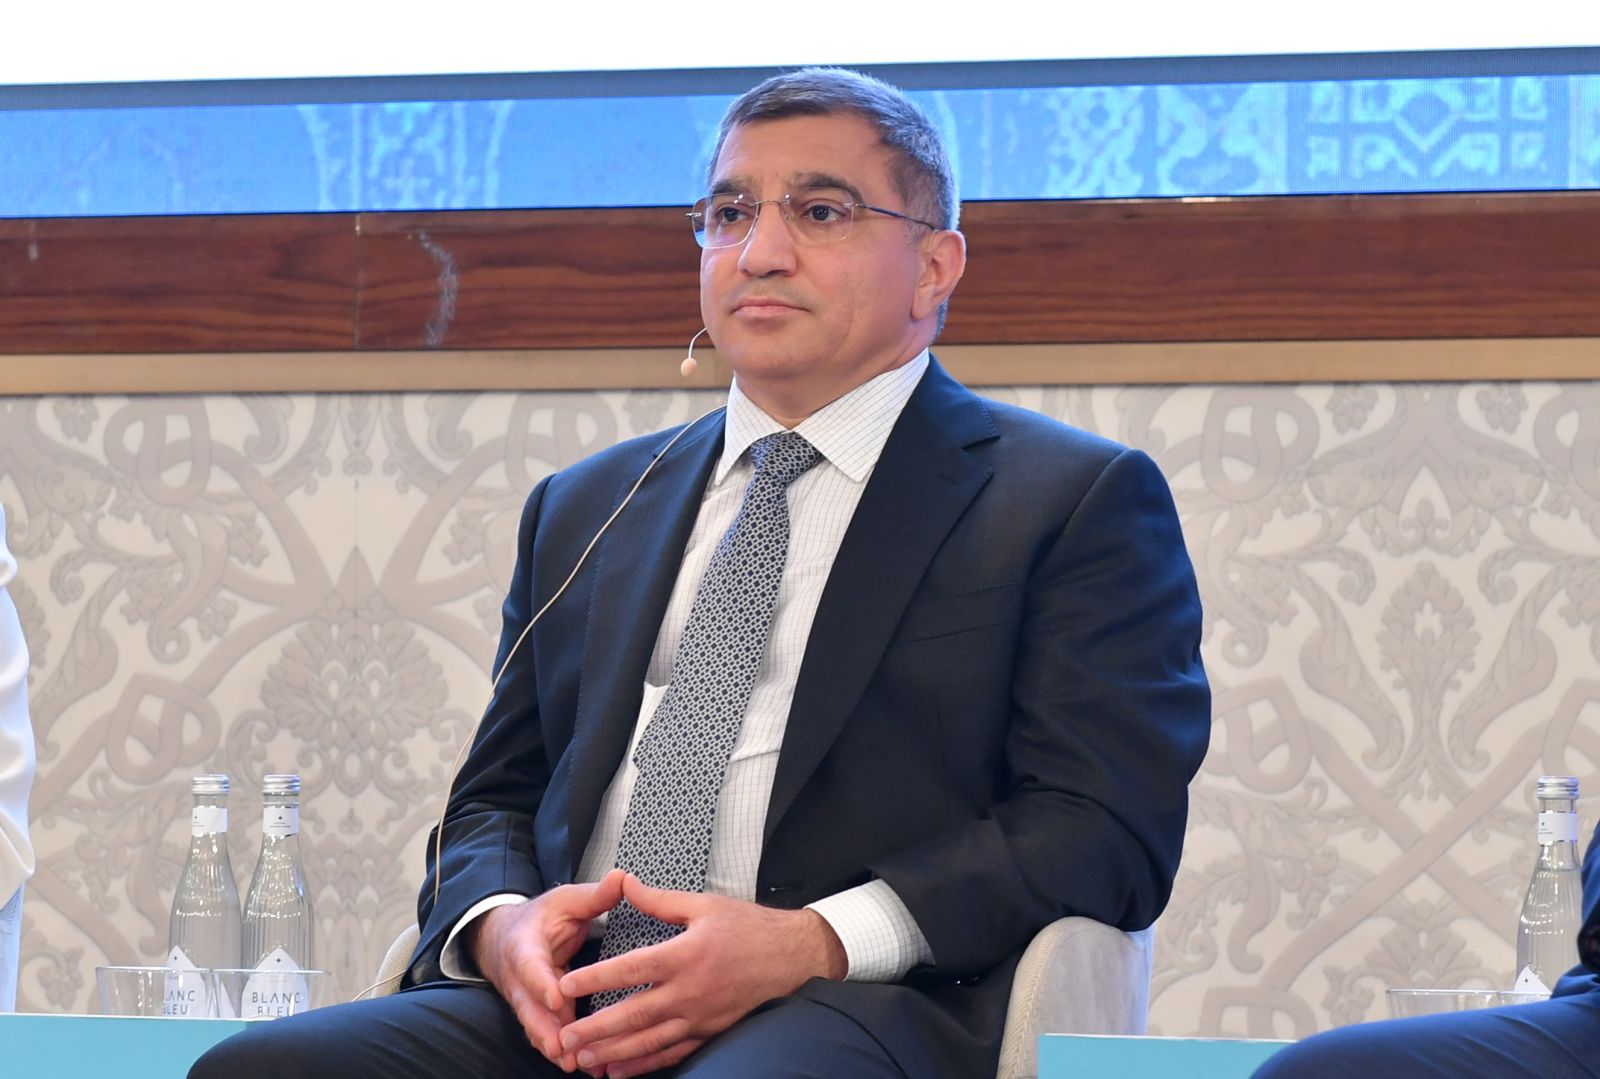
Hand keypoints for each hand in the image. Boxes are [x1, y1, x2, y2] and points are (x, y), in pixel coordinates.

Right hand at [469, 869, 626, 1070]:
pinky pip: (548, 1036)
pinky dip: (564, 1052)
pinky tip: (589, 1067)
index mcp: (524, 947)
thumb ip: (593, 896)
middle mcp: (520, 980)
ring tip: (582, 1065)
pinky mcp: (538, 1016)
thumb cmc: (540, 918)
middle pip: (529, 1009)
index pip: (530, 966)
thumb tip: (622, 878)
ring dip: (557, 1048)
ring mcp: (527, 1002)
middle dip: (546, 1030)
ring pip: (538, 1029)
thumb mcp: (564, 900)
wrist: (504, 938)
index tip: (557, 996)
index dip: (541, 983)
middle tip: (565, 1049)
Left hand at [555, 873, 846, 1077]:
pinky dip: (644, 1065)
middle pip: (634, 1015)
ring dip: (614, 1053)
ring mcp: (700, 1017)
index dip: (595, 978)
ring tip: (584, 1059)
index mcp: (685, 955)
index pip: (630, 969)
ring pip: (649, 1041)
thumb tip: (626, 883)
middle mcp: (690, 992)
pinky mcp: (709, 1033)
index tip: (566, 984)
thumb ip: (660, 900)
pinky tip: (620, 1070)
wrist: (792, 958)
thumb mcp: (704, 906)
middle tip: (565, 1037)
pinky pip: (672, 1054)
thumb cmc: (749, 928)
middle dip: (596, 1029)